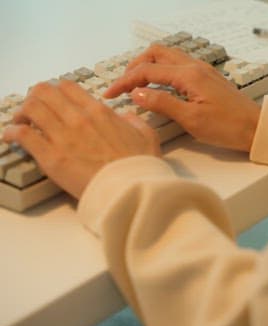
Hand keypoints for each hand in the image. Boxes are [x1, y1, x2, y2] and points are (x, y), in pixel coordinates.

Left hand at [2, 81, 160, 198]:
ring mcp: (62, 136)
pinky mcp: (50, 157)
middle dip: (35, 97)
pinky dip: (12, 132)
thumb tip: (125, 116)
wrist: (132, 190)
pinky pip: (22, 135)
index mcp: (99, 112)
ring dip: (22, 113)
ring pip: (30, 108)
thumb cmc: (141, 167)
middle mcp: (78, 118)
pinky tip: (11, 137)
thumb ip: (134, 120)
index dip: (56, 90)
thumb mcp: (148, 136)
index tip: (54, 99)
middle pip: (43, 92)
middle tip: (34, 108)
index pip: (67, 87)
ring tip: (21, 122)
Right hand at [104, 45, 260, 151]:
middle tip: (123, 86)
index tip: (110, 93)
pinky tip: (160, 89)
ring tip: (137, 86)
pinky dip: (163, 72)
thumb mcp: (191, 119)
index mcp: (189, 75)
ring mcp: (203, 71)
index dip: (125, 81)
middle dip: (135, 67)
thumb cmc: (229, 127)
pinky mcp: (208, 79)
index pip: (147, 70)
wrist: (257, 129)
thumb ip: (162, 103)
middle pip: (156, 54)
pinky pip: (179, 67)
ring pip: (168, 58)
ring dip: (149, 67)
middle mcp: (195, 67)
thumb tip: (137, 93)